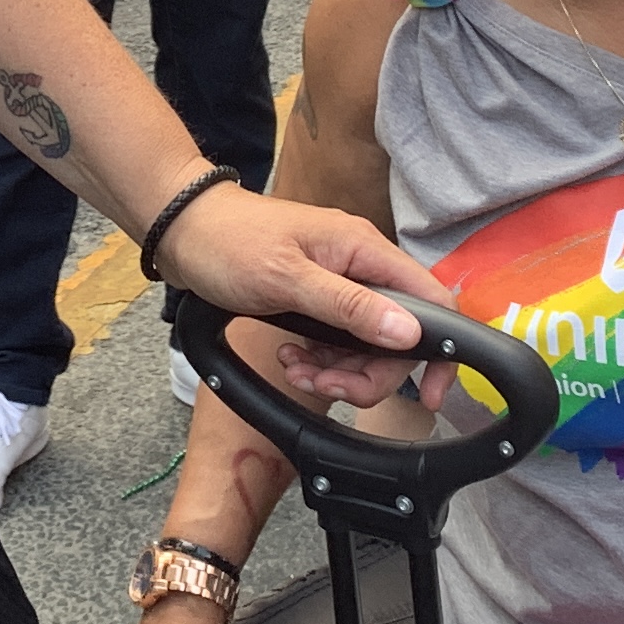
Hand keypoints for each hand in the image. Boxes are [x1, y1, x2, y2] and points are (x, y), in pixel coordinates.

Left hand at [152, 185, 443, 405]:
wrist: (183, 231)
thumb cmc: (230, 243)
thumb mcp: (288, 279)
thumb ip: (350, 307)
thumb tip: (409, 333)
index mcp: (364, 250)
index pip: (431, 301)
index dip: (440, 350)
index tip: (429, 392)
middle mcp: (360, 266)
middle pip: (398, 337)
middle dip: (366, 373)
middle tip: (324, 385)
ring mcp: (339, 283)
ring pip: (366, 346)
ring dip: (336, 372)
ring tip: (295, 368)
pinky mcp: (317, 300)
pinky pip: (338, 343)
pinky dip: (319, 361)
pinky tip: (290, 358)